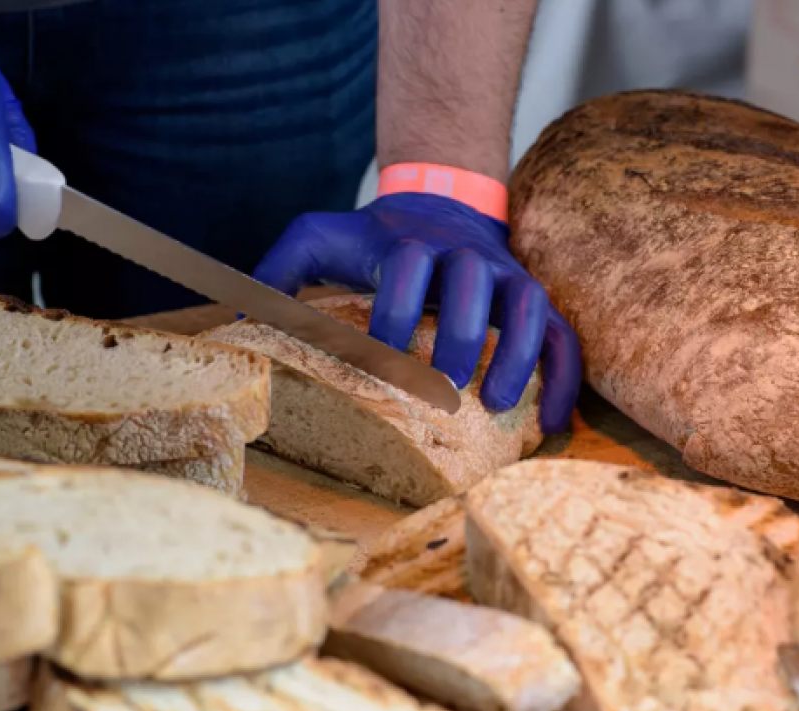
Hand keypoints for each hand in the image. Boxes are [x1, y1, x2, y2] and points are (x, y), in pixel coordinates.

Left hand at [253, 193, 581, 433]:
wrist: (441, 203)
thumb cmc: (375, 237)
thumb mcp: (320, 237)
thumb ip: (278, 270)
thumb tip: (233, 318)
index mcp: (411, 244)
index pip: (409, 270)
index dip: (397, 311)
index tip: (380, 355)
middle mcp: (465, 257)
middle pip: (474, 284)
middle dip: (462, 335)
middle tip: (444, 385)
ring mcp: (507, 277)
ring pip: (529, 307)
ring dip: (520, 354)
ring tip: (501, 404)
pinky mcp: (534, 298)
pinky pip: (564, 334)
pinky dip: (565, 376)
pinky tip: (558, 420)